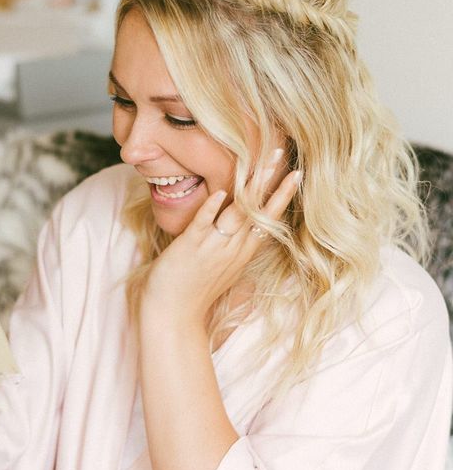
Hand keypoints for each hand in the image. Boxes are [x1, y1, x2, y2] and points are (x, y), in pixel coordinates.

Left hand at [142, 149, 300, 323]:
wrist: (173, 316)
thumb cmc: (192, 291)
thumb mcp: (219, 267)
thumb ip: (228, 247)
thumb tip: (233, 228)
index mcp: (241, 252)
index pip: (268, 219)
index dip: (281, 196)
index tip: (295, 173)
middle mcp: (233, 248)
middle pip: (259, 210)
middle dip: (272, 181)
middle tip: (281, 153)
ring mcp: (214, 247)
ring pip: (239, 212)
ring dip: (251, 186)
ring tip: (262, 163)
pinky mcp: (191, 247)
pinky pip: (204, 223)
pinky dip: (212, 208)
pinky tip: (220, 191)